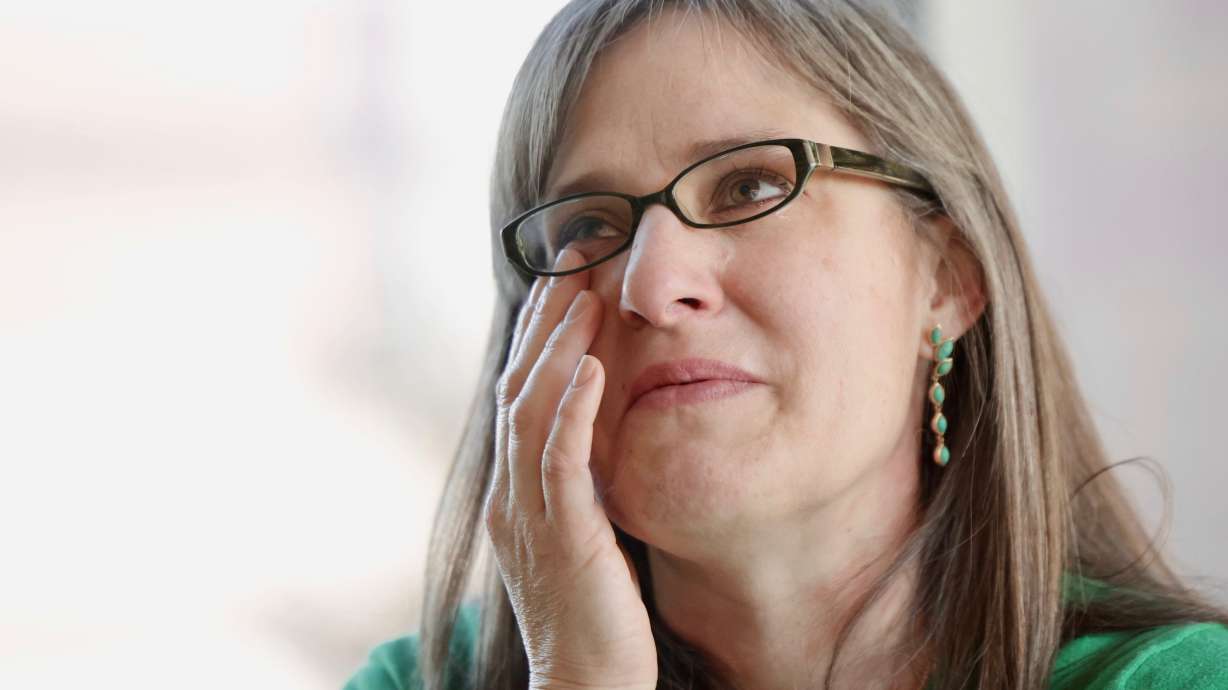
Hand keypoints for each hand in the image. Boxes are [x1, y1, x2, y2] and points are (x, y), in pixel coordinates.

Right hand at [484, 248, 657, 689]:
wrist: (587, 683)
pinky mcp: (563, 538)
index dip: (538, 332)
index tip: (564, 277)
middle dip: (542, 321)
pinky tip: (589, 365)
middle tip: (569, 258)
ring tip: (583, 292)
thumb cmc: (598, 610)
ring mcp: (531, 516)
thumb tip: (605, 426)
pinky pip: (562, 463)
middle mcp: (512, 494)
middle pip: (518, 387)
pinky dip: (572, 409)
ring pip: (533, 413)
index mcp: (516, 490)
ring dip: (556, 348)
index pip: (521, 392)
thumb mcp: (585, 530)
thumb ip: (583, 480)